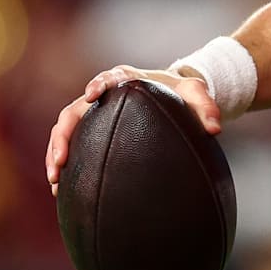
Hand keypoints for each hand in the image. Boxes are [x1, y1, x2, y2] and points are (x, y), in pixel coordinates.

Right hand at [45, 66, 219, 194]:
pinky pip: (73, 145)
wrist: (172, 95)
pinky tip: (62, 189)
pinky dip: (66, 164)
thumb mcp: (198, 94)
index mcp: (125, 80)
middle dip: (63, 135)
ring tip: (55, 181)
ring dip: (56, 154)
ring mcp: (94, 113)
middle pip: (73, 111)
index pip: (107, 80)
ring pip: (65, 130)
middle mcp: (103, 95)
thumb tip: (215, 129)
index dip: (98, 86)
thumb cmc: (182, 93)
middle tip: (61, 161)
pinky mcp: (91, 129)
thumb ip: (207, 107)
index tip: (92, 96)